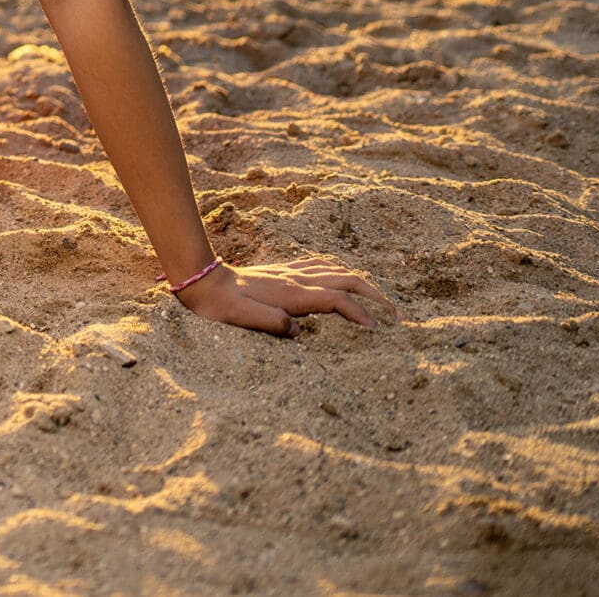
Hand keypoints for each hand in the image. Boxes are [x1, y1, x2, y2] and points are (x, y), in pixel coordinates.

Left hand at [172, 254, 400, 336]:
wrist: (202, 280)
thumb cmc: (221, 305)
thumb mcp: (242, 319)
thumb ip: (272, 324)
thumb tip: (298, 332)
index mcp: (291, 293)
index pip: (337, 299)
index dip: (360, 313)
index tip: (377, 330)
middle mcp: (296, 278)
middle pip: (347, 279)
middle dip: (375, 296)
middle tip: (396, 315)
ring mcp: (291, 272)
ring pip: (338, 269)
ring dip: (363, 283)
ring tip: (380, 301)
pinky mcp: (285, 271)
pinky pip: (322, 266)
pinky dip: (341, 272)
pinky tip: (344, 278)